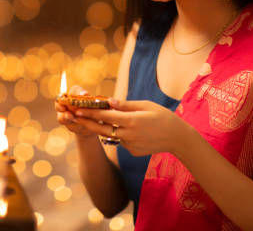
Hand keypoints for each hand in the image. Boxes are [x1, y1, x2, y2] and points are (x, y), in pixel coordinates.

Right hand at [55, 85, 97, 138]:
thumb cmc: (96, 114)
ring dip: (64, 110)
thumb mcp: (99, 109)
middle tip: (72, 103)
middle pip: (64, 96)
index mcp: (78, 94)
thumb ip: (100, 106)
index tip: (85, 94)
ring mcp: (64, 109)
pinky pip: (61, 118)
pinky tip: (70, 119)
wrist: (92, 126)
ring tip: (70, 115)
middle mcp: (69, 99)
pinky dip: (65, 118)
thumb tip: (111, 101)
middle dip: (67, 100)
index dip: (79, 91)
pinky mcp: (63, 119)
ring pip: (60, 107)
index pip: (75, 90)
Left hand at [73, 99, 190, 155]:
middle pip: (102, 129)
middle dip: (87, 122)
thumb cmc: (163, 117)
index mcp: (131, 121)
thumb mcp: (146, 105)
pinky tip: (127, 129)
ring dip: (102, 128)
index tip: (79, 109)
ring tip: (92, 120)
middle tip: (75, 116)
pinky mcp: (132, 151)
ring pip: (111, 135)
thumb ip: (125, 105)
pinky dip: (119, 134)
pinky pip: (121, 141)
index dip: (91, 112)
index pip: (106, 116)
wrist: (178, 139)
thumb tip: (108, 101)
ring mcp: (130, 145)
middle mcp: (128, 134)